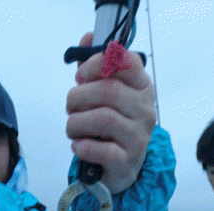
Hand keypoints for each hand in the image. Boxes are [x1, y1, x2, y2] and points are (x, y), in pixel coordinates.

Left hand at [66, 33, 156, 193]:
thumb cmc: (111, 127)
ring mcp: (138, 137)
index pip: (126, 62)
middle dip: (78, 97)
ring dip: (76, 123)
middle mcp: (145, 110)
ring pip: (102, 119)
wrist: (122, 168)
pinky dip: (82, 146)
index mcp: (142, 87)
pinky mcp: (127, 161)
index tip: (81, 76)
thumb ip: (95, 69)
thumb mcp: (105, 96)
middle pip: (108, 91)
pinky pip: (102, 150)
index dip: (98, 63)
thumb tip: (86, 37)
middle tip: (70, 107)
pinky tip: (78, 145)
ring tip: (72, 128)